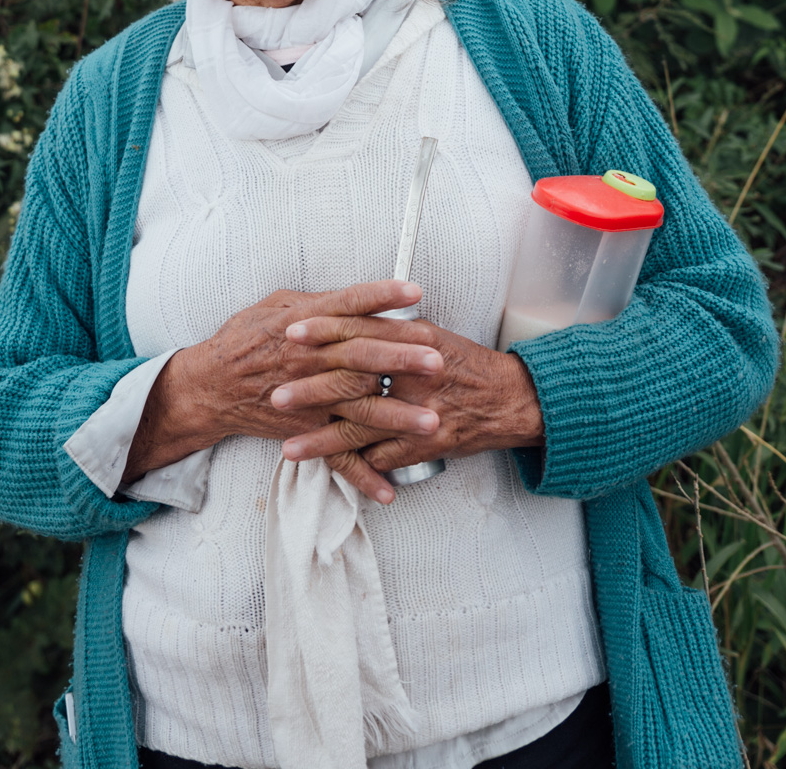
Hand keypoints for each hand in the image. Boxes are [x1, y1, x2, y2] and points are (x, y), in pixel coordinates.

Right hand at [122, 280, 443, 489]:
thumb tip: (354, 296)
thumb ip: (318, 302)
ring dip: (396, 417)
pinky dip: (361, 475)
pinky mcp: (305, 429)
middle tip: (437, 361)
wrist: (211, 385)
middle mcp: (310, 359)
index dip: (381, 296)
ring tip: (431, 422)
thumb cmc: (246, 338)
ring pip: (358, 409)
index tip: (415, 291)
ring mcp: (309, 398)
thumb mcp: (278, 305)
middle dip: (401, 358)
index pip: (349, 304)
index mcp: (305, 322)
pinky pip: (335, 456)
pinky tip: (389, 489)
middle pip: (362, 356)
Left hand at [274, 312, 544, 504]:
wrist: (510, 399)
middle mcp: (416, 373)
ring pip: (363, 427)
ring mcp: (421, 412)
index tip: (291, 332)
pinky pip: (385, 458)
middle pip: (355, 380)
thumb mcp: (430, 333)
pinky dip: (358, 466)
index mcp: (414, 338)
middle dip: (311, 388)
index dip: (324, 330)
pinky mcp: (427, 446)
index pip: (361, 329)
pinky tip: (330, 471)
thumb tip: (350, 316)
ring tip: (289, 447)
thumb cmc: (466, 363)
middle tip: (275, 392)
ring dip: (323, 440)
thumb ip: (391, 327)